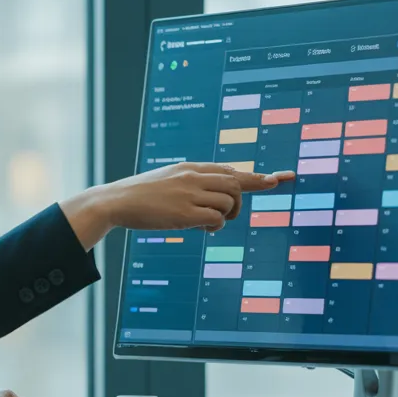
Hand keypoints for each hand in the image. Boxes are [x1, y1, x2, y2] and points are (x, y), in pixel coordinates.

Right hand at [61, 162, 295, 248]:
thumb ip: (193, 182)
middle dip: (238, 204)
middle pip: (237, 186)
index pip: (231, 170)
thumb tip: (216, 193)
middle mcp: (194, 176)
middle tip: (224, 217)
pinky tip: (202, 228)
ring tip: (206, 224)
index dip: (258, 176)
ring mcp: (190, 193)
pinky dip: (215, 225)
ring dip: (226, 216)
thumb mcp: (168, 180)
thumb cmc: (140, 195)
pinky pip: (216, 218)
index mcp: (190, 168)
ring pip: (229, 202)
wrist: (115, 201)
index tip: (282, 178)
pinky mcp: (185, 212)